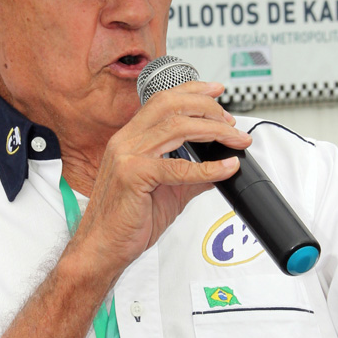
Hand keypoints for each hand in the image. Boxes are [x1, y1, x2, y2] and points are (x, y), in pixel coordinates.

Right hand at [68, 81, 251, 280]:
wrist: (102, 247)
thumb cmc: (127, 220)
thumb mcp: (168, 191)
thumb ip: (192, 175)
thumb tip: (222, 166)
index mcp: (130, 139)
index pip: (162, 99)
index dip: (192, 90)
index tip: (217, 92)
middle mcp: (126, 141)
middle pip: (171, 105)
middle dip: (208, 108)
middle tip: (231, 123)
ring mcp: (127, 156)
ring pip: (177, 128)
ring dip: (214, 131)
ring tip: (235, 140)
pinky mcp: (133, 176)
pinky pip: (178, 167)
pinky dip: (208, 167)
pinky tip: (225, 168)